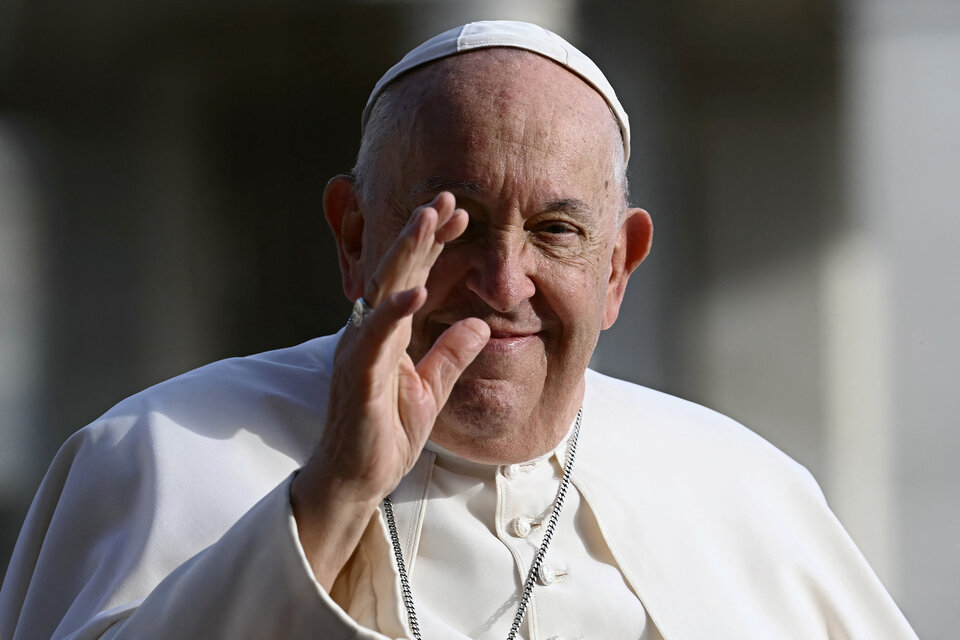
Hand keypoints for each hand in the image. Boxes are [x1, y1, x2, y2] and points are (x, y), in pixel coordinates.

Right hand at [291, 191, 489, 586]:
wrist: (358, 479)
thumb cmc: (387, 433)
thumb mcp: (432, 389)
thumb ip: (453, 354)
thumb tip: (480, 323)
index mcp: (388, 332)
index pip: (413, 277)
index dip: (435, 245)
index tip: (463, 216)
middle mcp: (370, 332)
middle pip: (397, 271)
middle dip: (421, 232)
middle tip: (447, 197)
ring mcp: (361, 350)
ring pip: (383, 290)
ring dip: (407, 253)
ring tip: (430, 220)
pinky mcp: (359, 376)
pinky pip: (376, 338)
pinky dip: (395, 312)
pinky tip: (416, 290)